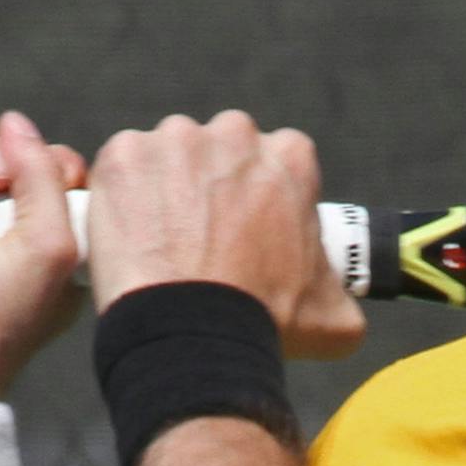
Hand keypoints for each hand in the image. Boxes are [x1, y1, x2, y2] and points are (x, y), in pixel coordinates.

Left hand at [83, 111, 365, 359]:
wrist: (195, 331)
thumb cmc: (265, 321)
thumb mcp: (331, 316)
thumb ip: (342, 297)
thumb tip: (346, 308)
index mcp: (289, 157)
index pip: (272, 158)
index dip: (255, 192)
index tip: (242, 225)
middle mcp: (235, 134)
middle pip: (218, 148)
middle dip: (209, 181)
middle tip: (198, 235)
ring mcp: (176, 140)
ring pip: (166, 155)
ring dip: (162, 185)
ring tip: (160, 241)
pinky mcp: (124, 155)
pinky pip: (119, 167)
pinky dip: (119, 194)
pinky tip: (128, 236)